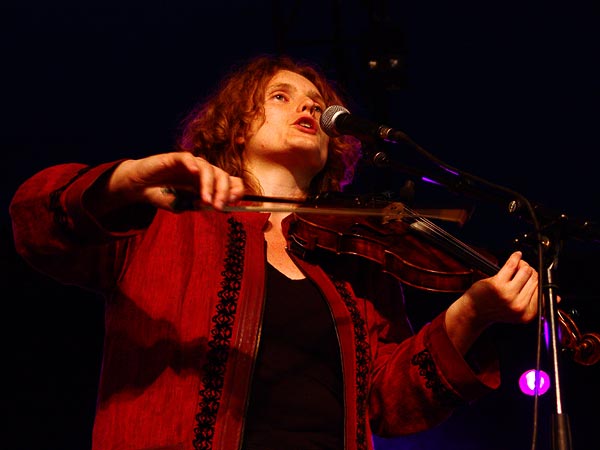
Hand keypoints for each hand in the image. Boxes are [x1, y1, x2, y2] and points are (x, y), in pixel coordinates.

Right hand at [108, 152, 244, 211]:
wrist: (139, 188)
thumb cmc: (162, 196)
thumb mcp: (181, 205)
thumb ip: (196, 205)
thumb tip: (213, 205)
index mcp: (209, 185)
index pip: (231, 183)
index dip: (235, 192)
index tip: (231, 204)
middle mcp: (203, 173)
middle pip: (223, 176)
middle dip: (223, 192)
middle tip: (218, 206)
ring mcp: (191, 164)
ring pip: (208, 169)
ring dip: (209, 185)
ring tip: (205, 200)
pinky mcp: (176, 158)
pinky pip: (188, 158)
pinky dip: (192, 164)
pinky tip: (193, 172)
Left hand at [446, 251, 538, 353]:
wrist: (474, 312)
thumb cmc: (496, 309)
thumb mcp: (519, 313)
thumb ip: (537, 305)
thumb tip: (557, 298)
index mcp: (527, 314)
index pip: (543, 290)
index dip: (539, 280)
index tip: (534, 275)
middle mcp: (519, 305)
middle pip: (535, 278)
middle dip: (530, 271)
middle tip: (522, 270)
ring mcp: (508, 295)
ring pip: (525, 271)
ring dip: (523, 265)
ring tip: (517, 266)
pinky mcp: (497, 284)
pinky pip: (512, 265)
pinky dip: (515, 257)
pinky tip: (516, 256)